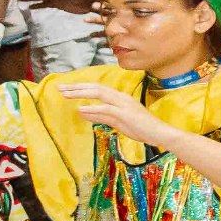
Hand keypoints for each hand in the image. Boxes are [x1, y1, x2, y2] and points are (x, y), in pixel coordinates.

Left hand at [55, 82, 171, 144]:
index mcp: (119, 98)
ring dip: (81, 94)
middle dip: (77, 87)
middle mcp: (121, 97)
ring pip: (100, 94)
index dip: (80, 87)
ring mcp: (123, 104)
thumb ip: (99, 116)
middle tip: (60, 88)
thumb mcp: (117, 122)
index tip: (66, 89)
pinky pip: (106, 109)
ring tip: (66, 95)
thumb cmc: (141, 128)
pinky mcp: (125, 114)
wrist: (160, 133)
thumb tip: (81, 112)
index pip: (97, 88)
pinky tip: (81, 108)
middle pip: (96, 87)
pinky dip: (93, 108)